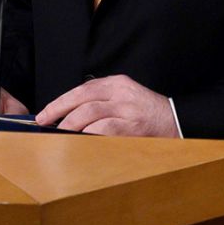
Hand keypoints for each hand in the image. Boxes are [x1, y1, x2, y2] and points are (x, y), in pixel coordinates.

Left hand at [35, 75, 177, 135]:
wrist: (178, 121)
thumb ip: (100, 101)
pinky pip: (104, 130)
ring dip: (70, 125)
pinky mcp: (133, 126)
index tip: (45, 113)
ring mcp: (128, 109)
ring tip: (59, 134)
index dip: (60, 101)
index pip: (81, 89)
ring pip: (90, 113)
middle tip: (45, 124)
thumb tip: (67, 116)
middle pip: (82, 99)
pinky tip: (79, 141)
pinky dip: (88, 135)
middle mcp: (121, 93)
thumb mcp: (124, 98)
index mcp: (117, 83)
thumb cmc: (146, 114)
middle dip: (59, 112)